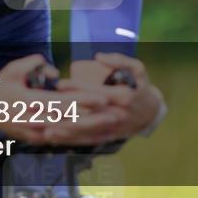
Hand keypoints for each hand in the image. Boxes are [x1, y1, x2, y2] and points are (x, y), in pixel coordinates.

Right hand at [0, 54, 108, 144]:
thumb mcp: (12, 70)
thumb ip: (31, 64)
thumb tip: (52, 69)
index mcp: (26, 101)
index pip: (59, 101)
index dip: (82, 99)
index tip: (102, 97)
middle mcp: (32, 120)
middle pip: (68, 120)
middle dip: (94, 117)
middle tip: (117, 113)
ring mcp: (33, 133)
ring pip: (67, 132)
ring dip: (90, 130)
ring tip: (112, 125)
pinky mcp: (35, 140)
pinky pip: (61, 139)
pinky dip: (78, 138)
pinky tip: (95, 135)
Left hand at [43, 52, 162, 145]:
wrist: (152, 112)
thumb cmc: (140, 86)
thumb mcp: (137, 68)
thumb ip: (119, 60)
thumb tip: (98, 56)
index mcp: (122, 96)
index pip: (96, 92)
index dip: (78, 88)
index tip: (60, 84)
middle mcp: (116, 114)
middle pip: (88, 115)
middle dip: (66, 114)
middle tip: (46, 109)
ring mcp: (112, 128)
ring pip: (86, 132)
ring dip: (66, 132)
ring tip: (46, 130)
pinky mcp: (109, 137)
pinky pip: (89, 141)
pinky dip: (72, 141)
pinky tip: (57, 139)